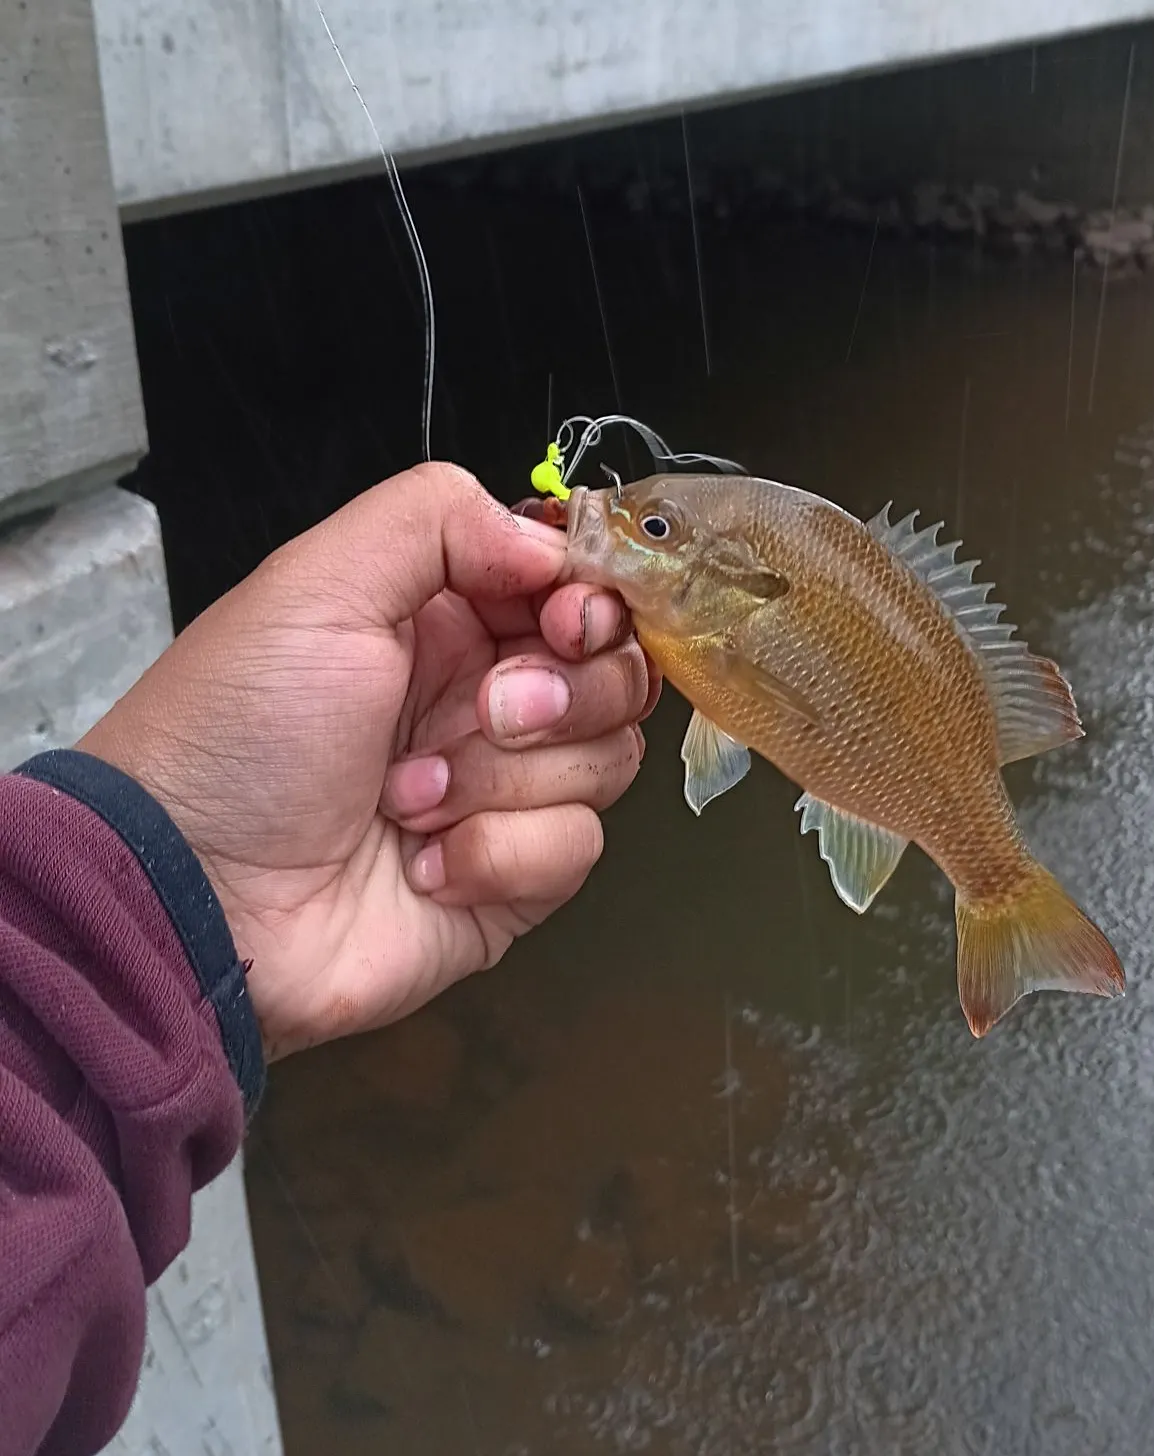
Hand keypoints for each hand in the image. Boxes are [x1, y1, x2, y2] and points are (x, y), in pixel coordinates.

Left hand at [79, 463, 656, 1058]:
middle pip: (615, 675)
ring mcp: (505, 793)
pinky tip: (423, 863)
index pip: (577, 590)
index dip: (593, 603)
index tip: (567, 622)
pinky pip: (575, 848)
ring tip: (407, 797)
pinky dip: (499, 854)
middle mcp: (486, 702)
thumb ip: (438, 519)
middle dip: (560, 695)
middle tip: (485, 714)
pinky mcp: (514, 878)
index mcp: (447, 621)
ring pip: (605, 760)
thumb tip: (550, 547)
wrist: (199, 899)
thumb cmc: (238, 737)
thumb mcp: (315, 585)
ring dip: (504, 779)